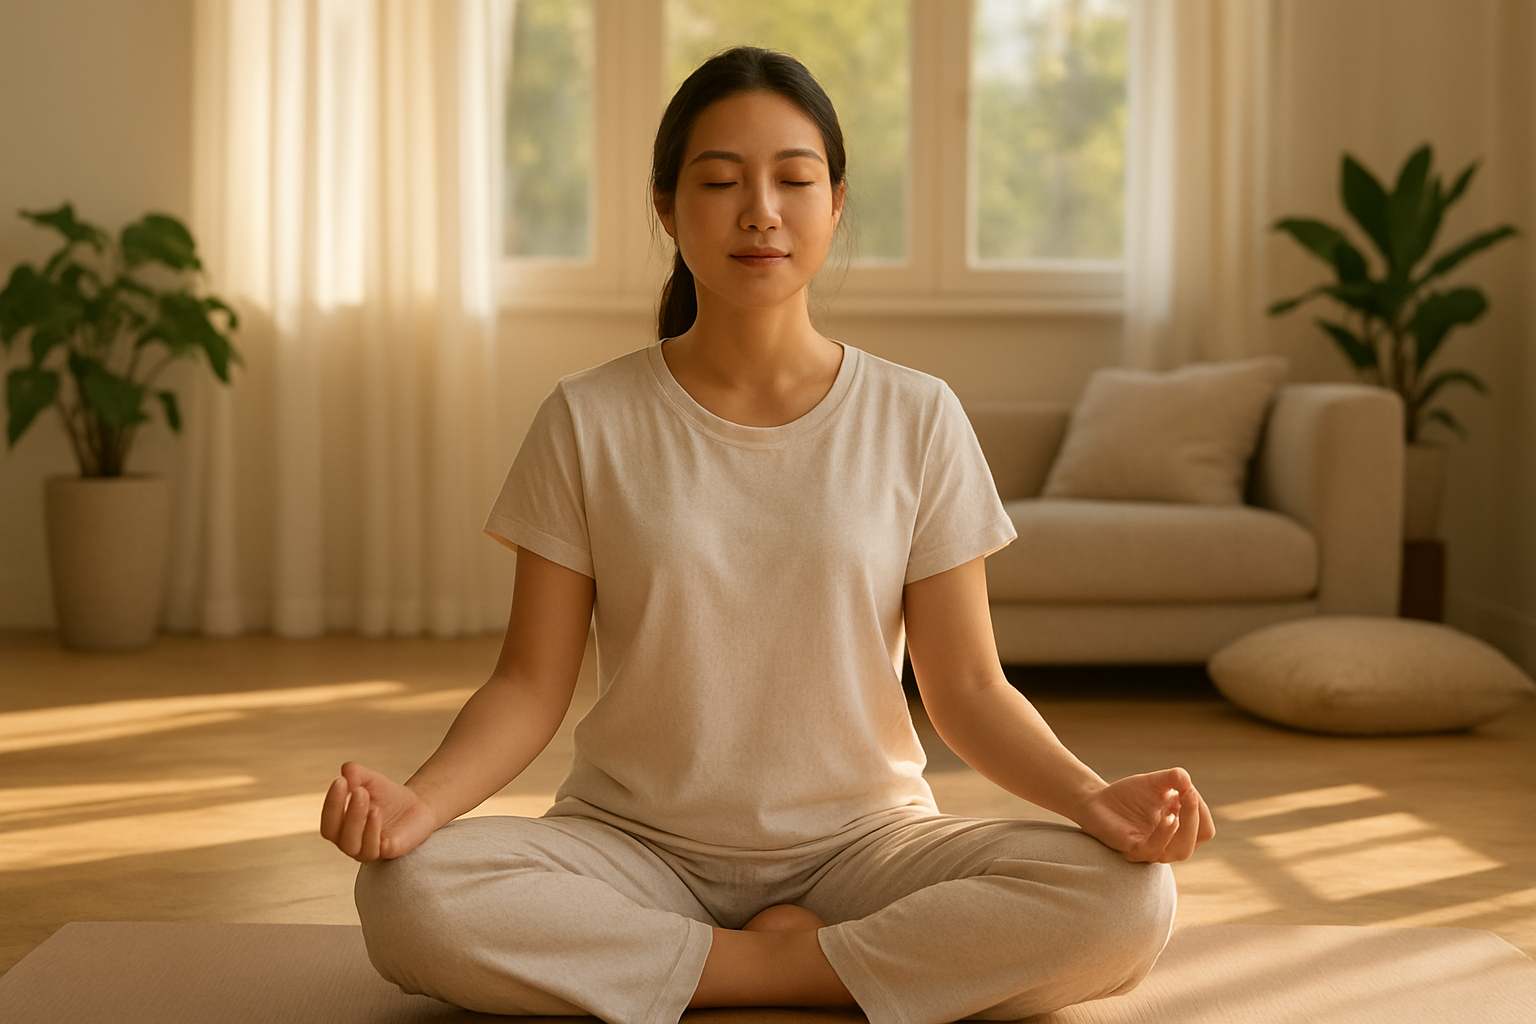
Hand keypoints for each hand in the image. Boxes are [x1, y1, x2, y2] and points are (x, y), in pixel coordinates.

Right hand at [319, 761, 438, 862]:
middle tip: (359, 791)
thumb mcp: (369, 780)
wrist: (415, 805)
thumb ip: (356, 774)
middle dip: (348, 813)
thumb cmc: (386, 796)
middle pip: (338, 836)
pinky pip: (380, 850)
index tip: (339, 781)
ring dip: (360, 824)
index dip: (331, 802)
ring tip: (373, 806)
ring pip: (355, 846)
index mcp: (341, 828)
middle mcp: (351, 842)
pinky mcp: (390, 852)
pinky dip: (376, 835)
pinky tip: (377, 815)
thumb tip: (346, 771)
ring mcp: (370, 850)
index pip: (328, 821)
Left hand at [1074, 767, 1214, 862]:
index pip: (1204, 828)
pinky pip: (1153, 849)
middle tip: (1187, 792)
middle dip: (1195, 815)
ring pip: (1181, 850)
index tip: (1186, 787)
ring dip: (1185, 827)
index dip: (1200, 808)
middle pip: (1198, 838)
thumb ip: (1172, 779)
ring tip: (1180, 804)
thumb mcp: (1154, 782)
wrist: (1096, 801)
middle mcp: (1170, 844)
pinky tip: (1168, 819)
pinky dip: (1164, 834)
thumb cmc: (1129, 795)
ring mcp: (1153, 849)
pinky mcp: (1133, 850)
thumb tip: (1185, 777)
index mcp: (1181, 830)